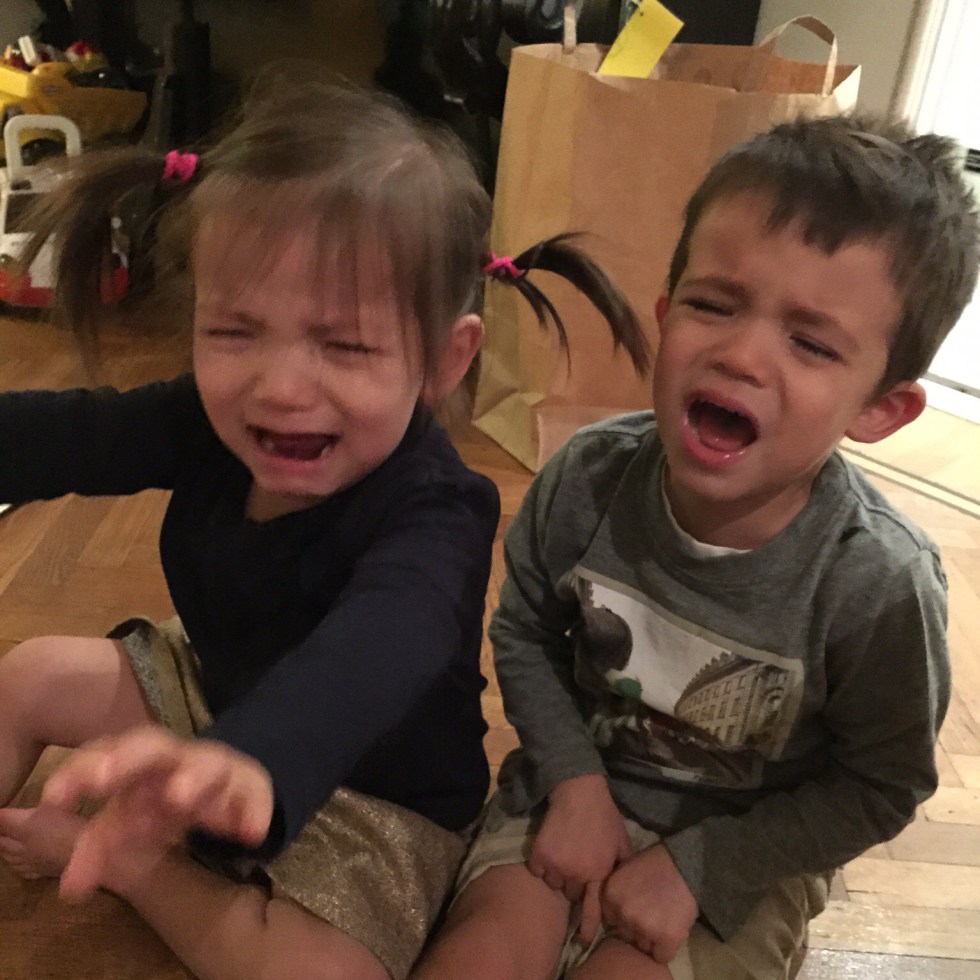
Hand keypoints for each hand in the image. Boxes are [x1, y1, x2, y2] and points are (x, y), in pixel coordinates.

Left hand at [41, 726, 273, 901]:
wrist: (226, 782)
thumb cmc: (161, 799)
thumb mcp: (125, 822)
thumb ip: (94, 851)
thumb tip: (69, 891)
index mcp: (135, 762)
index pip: (104, 754)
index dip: (79, 772)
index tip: (52, 798)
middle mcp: (174, 758)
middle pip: (151, 746)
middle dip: (127, 760)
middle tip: (103, 779)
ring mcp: (215, 768)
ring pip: (207, 764)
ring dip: (192, 778)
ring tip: (178, 799)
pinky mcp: (251, 786)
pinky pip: (255, 793)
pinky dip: (254, 811)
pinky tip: (250, 834)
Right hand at [528, 774, 631, 942]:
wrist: (579, 791)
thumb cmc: (604, 815)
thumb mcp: (622, 841)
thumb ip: (623, 865)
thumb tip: (627, 887)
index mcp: (600, 873)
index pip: (593, 908)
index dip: (588, 927)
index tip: (584, 940)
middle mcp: (578, 874)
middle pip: (571, 894)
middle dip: (574, 884)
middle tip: (576, 864)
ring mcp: (557, 865)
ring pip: (553, 883)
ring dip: (557, 874)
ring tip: (564, 854)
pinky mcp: (540, 855)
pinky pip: (537, 871)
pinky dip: (541, 864)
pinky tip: (550, 848)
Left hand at [601, 843, 698, 963]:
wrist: (684, 865)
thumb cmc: (655, 862)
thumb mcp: (624, 869)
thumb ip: (615, 892)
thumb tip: (612, 911)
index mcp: (610, 896)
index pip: (610, 921)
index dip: (622, 917)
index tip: (634, 912)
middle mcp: (623, 913)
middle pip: (625, 935)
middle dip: (636, 929)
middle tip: (650, 917)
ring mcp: (644, 927)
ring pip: (643, 947)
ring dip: (651, 939)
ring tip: (663, 922)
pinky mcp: (666, 939)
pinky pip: (661, 956)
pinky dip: (667, 949)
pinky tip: (672, 933)